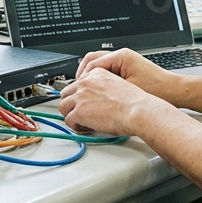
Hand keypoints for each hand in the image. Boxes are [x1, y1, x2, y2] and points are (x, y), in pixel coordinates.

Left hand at [59, 68, 175, 136]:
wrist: (137, 110)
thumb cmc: (134, 103)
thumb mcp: (118, 86)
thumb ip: (104, 89)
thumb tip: (98, 101)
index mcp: (97, 74)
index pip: (79, 83)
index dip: (81, 96)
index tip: (85, 103)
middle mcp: (86, 82)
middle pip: (67, 93)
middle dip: (72, 104)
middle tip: (81, 114)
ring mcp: (81, 96)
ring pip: (63, 106)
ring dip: (71, 115)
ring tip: (82, 122)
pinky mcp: (79, 111)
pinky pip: (68, 120)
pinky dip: (75, 126)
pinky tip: (86, 128)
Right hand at [75, 48, 181, 103]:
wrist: (176, 92)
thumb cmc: (158, 90)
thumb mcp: (128, 90)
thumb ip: (106, 87)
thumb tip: (90, 90)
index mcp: (121, 56)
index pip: (92, 63)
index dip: (83, 77)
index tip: (78, 88)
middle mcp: (122, 56)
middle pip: (93, 60)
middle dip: (83, 74)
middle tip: (78, 88)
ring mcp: (125, 61)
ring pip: (99, 65)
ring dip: (91, 76)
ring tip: (86, 90)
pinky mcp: (128, 68)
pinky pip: (108, 70)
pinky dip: (100, 79)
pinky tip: (100, 91)